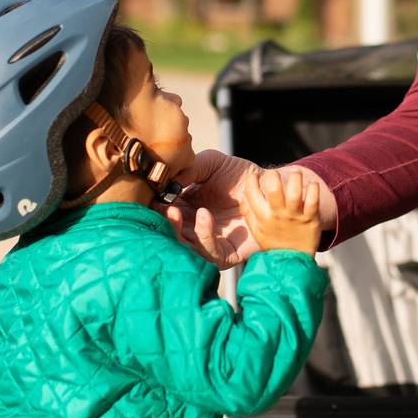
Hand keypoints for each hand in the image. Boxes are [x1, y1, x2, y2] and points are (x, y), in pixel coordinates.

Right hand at [165, 149, 261, 268]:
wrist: (268, 186)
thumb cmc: (238, 174)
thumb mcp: (210, 163)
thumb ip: (189, 168)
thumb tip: (165, 181)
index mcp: (185, 210)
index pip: (162, 215)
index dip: (153, 208)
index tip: (148, 197)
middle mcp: (194, 230)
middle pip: (169, 235)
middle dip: (161, 222)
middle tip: (160, 207)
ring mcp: (210, 243)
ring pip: (185, 248)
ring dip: (176, 231)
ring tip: (174, 210)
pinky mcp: (228, 254)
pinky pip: (211, 254)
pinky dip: (203, 237)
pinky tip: (203, 216)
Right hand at [242, 168, 321, 255]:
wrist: (294, 261)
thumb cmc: (274, 243)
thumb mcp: (257, 232)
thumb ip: (249, 214)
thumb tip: (241, 197)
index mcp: (263, 217)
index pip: (252, 193)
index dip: (251, 180)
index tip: (255, 176)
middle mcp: (278, 215)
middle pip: (274, 189)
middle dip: (273, 176)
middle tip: (275, 174)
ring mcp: (295, 217)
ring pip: (294, 193)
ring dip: (295, 179)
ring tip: (296, 173)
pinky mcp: (311, 219)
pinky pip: (313, 202)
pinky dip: (314, 190)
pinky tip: (312, 184)